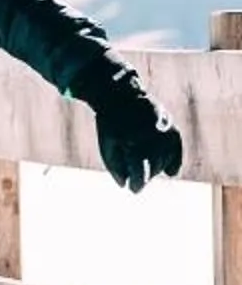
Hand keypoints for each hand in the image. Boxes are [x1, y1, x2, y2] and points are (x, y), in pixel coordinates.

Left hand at [82, 74, 182, 191]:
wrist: (120, 96)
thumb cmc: (110, 125)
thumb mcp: (107, 147)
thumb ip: (116, 168)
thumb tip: (126, 186)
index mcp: (132, 143)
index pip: (141, 172)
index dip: (138, 183)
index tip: (134, 189)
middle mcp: (152, 138)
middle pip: (154, 167)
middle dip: (145, 175)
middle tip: (136, 177)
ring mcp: (164, 132)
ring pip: (166, 159)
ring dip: (157, 167)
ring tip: (144, 163)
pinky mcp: (171, 127)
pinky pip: (177, 149)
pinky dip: (174, 160)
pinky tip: (170, 172)